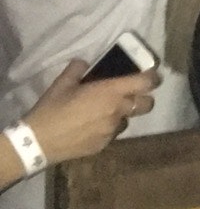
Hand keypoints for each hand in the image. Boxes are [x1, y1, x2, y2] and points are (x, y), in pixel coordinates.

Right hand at [28, 60, 157, 165]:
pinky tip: (92, 127)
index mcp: (111, 92)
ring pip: (128, 119)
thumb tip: (85, 63)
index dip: (151, 77)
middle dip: (143, 97)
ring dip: (122, 114)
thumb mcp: (63, 82)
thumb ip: (78, 68)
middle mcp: (117, 111)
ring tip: (104, 112)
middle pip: (147, 104)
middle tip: (129, 94)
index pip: (145, 83)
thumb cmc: (52, 108)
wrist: (39, 141)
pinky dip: (109, 128)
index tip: (149, 74)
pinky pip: (113, 133)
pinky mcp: (104, 145)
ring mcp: (112, 131)